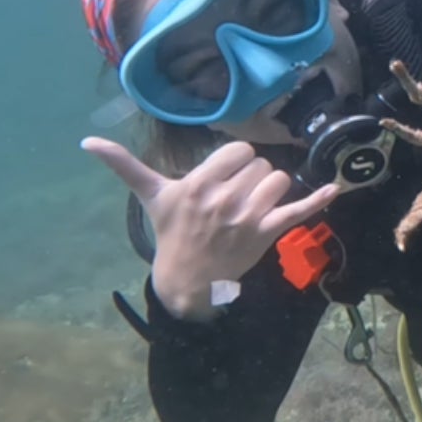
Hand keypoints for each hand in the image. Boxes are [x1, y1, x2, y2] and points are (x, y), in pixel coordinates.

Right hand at [81, 137, 339, 320]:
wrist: (187, 280)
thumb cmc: (171, 234)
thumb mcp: (150, 196)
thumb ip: (122, 165)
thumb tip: (85, 141)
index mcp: (198, 186)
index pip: (237, 151)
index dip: (235, 160)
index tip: (224, 174)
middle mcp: (225, 200)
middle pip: (259, 164)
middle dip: (251, 175)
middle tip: (234, 195)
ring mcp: (249, 218)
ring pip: (277, 181)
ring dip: (271, 188)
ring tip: (254, 203)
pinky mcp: (268, 235)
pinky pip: (298, 211)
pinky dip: (319, 199)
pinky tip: (336, 188)